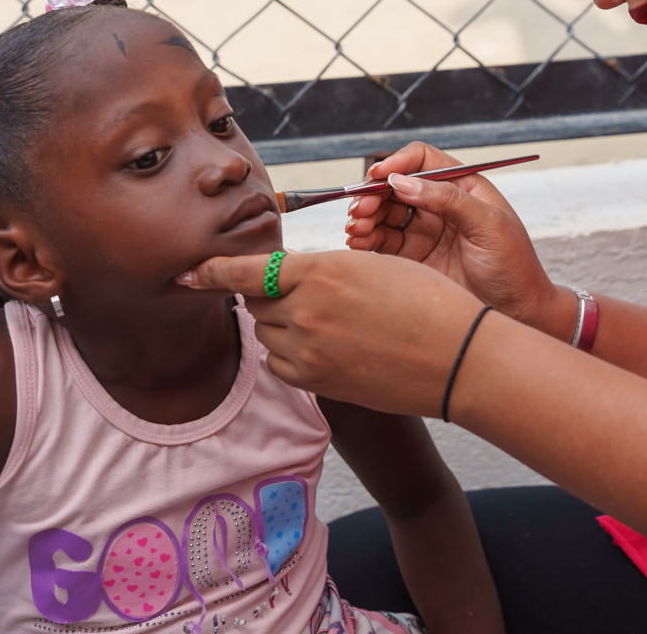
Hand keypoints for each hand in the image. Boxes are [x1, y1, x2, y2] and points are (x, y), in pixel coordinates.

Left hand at [176, 250, 485, 415]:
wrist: (458, 358)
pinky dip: (292, 352)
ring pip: (268, 334)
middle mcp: (305, 312)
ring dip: (282, 324)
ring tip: (329, 320)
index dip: (211, 271)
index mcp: (320, 271)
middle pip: (255, 302)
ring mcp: (308, 352)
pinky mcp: (317, 382)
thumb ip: (323, 270)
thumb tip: (285, 279)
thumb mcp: (375, 265)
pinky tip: (327, 345)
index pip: (245, 271)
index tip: (188, 273)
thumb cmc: (428, 301)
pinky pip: (282, 363)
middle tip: (308, 293)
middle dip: (269, 295)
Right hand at [344, 142, 561, 327]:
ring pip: (385, 214)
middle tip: (360, 210)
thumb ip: (447, 199)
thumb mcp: (488, 225)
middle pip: (397, 187)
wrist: (519, 313)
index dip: (398, 163)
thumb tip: (403, 182)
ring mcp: (426, 232)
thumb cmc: (514, 267)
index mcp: (464, 187)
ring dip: (366, 217)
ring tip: (356, 229)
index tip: (378, 176)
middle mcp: (442, 205)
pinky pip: (383, 242)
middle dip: (374, 194)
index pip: (423, 161)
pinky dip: (366, 240)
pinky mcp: (415, 259)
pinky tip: (358, 244)